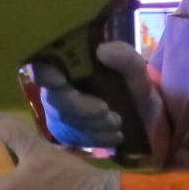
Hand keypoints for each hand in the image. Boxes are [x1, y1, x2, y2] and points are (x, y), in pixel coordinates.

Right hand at [33, 41, 167, 161]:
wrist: (144, 121)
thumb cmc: (135, 90)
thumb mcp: (138, 73)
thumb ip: (126, 59)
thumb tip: (102, 50)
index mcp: (71, 64)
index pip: (43, 65)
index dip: (45, 73)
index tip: (61, 81)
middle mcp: (57, 86)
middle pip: (55, 98)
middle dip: (83, 109)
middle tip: (110, 114)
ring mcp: (58, 110)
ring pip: (64, 121)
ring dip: (92, 126)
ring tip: (117, 123)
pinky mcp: (64, 131)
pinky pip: (71, 138)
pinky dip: (95, 139)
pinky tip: (114, 136)